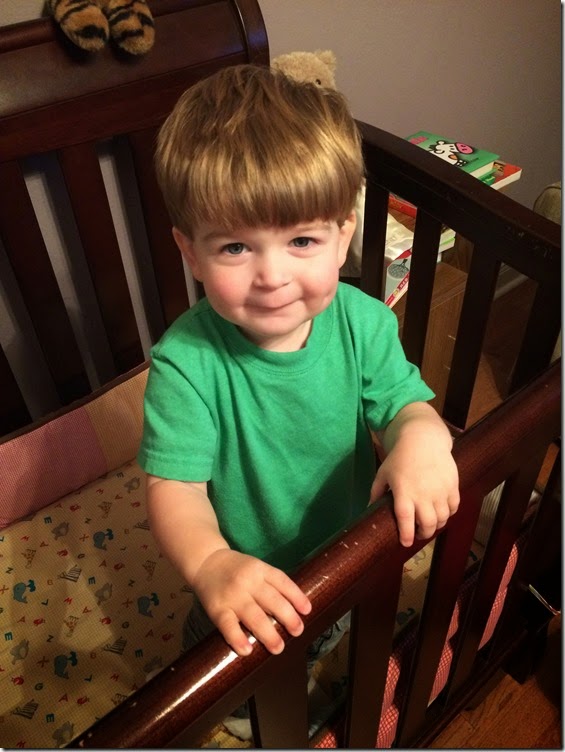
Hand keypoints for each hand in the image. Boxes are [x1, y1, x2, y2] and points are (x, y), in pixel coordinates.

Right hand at [192, 549, 311, 656]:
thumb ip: (271, 584)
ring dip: (268, 634)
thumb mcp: (256, 568)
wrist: (205, 562)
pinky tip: (247, 650)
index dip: (297, 596)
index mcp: (260, 569)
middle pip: (272, 601)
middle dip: (288, 618)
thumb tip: (294, 609)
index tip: (307, 611)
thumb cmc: (236, 570)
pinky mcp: (217, 609)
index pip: (282, 581)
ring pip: (254, 616)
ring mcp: (232, 596)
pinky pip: (228, 626)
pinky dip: (238, 638)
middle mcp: (248, 581)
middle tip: (297, 632)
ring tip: (278, 647)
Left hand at [369, 405, 459, 546]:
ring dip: (436, 525)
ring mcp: (440, 490)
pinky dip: (448, 514)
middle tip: (419, 535)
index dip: (406, 534)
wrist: (423, 439)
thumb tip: (368, 509)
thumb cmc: (400, 457)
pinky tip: (442, 512)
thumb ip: (376, 492)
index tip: (405, 542)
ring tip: (430, 524)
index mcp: (404, 492)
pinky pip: (454, 507)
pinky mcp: (452, 485)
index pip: (406, 520)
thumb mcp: (383, 472)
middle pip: (427, 524)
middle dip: (423, 534)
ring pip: (443, 518)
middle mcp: (423, 494)